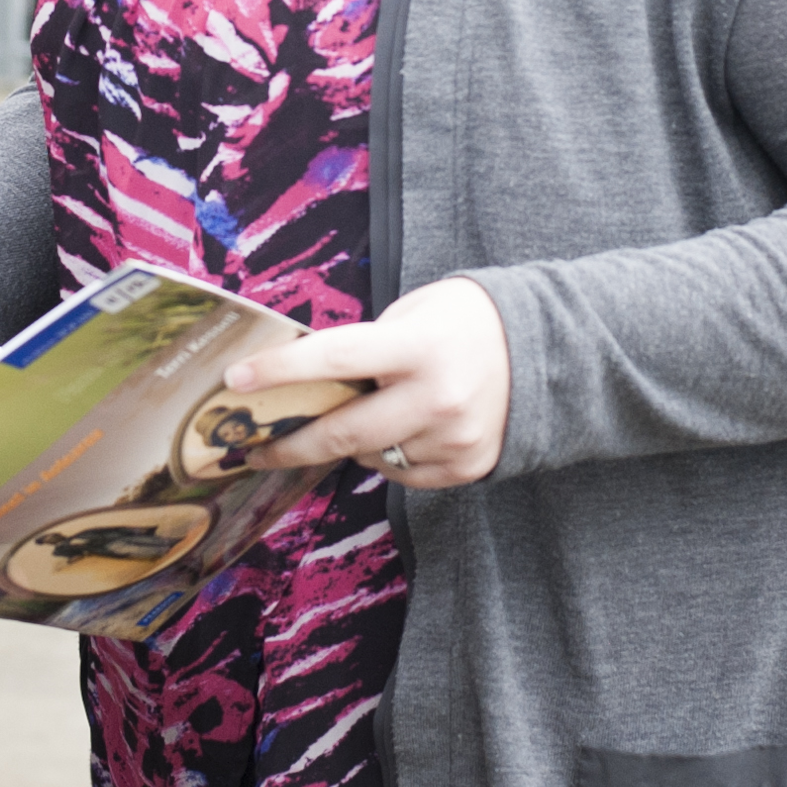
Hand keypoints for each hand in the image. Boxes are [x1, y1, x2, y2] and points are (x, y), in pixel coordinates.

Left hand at [225, 279, 508, 489]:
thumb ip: (367, 345)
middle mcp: (437, 397)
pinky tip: (401, 431)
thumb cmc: (469, 321)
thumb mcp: (417, 311)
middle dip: (290, 443)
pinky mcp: (467, 467)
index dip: (280, 370)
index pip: (335, 358)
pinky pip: (404, 474)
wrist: (550, 352)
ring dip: (351, 443)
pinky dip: (390, 456)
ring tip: (358, 418)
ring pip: (372, 457)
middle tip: (255, 448)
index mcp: (420, 346)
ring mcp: (453, 439)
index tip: (235, 380)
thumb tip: (308, 381)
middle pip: (343, 432)